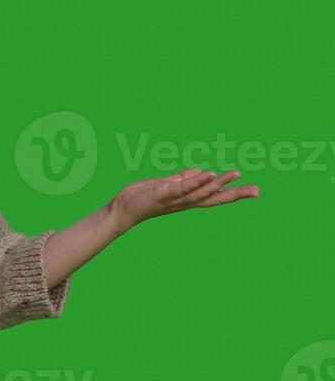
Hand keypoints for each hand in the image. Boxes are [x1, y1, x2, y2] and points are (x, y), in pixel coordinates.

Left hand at [107, 167, 258, 229]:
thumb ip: (182, 179)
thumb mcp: (166, 186)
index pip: (214, 195)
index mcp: (188, 199)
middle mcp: (185, 202)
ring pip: (201, 192)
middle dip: (236, 194)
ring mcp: (175, 199)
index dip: (233, 192)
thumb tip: (200, 171)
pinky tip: (208, 174)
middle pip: (215, 198)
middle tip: (257, 191)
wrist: (122, 209)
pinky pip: (182, 187)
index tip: (255, 190)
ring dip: (219, 182)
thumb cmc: (144, 197)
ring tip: (236, 173)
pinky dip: (196, 181)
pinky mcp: (163, 194)